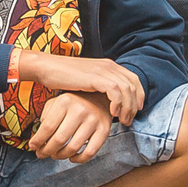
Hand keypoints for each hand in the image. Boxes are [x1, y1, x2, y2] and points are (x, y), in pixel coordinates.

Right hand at [15, 51, 146, 122]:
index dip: (138, 96)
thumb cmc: (64, 76)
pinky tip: (112, 113)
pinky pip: (115, 91)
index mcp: (109, 65)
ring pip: (127, 89)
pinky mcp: (96, 77)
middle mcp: (109, 66)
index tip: (136, 111)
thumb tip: (107, 99)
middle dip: (134, 105)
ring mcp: (103, 70)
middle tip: (129, 120)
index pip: (134, 80)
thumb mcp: (88, 79)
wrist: (49, 68)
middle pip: (133, 85)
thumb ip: (100, 85)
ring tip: (122, 121)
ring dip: (127, 107)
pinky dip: (117, 103)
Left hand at [29, 90, 113, 161]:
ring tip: (55, 155)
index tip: (33, 146)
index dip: (37, 140)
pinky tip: (72, 157)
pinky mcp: (104, 130)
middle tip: (41, 154)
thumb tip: (37, 138)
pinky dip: (79, 159)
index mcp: (65, 101)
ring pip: (73, 148)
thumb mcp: (57, 102)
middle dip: (46, 151)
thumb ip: (45, 116)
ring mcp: (93, 120)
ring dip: (60, 156)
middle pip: (59, 140)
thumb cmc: (73, 102)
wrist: (100, 97)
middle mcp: (80, 110)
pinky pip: (90, 152)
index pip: (47, 127)